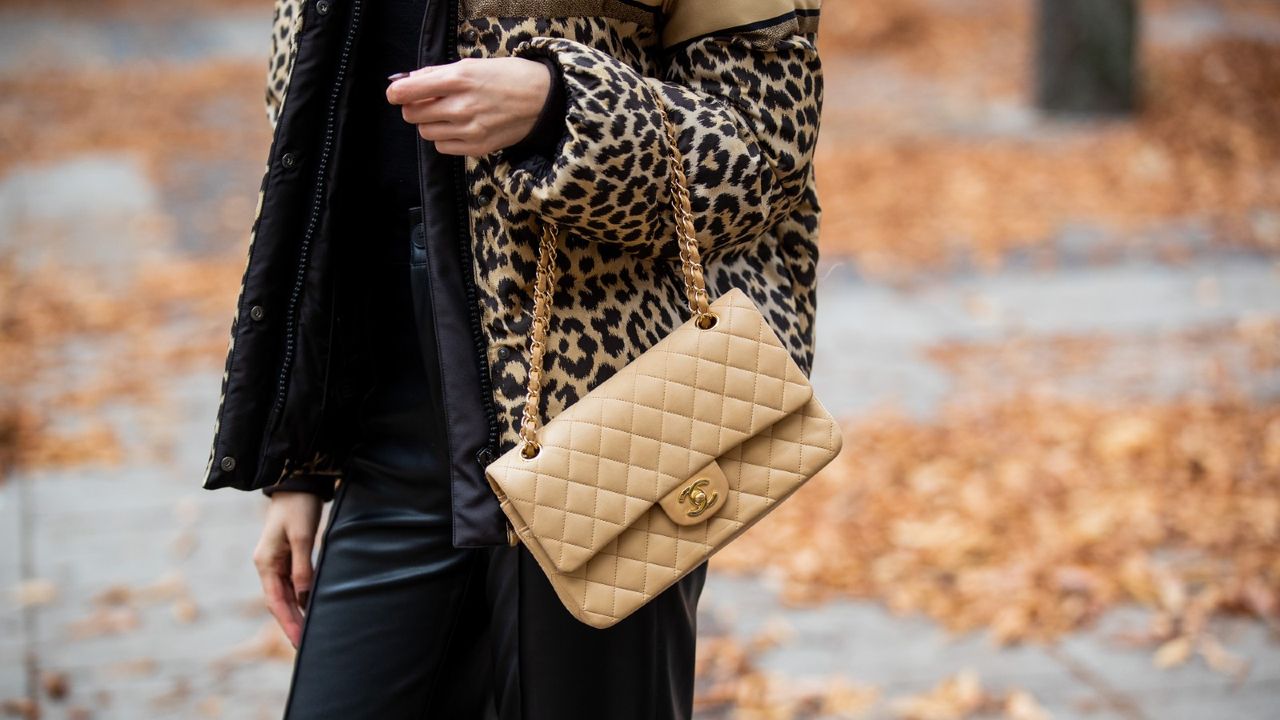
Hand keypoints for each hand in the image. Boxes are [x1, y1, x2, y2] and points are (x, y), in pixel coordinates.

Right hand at [253, 491, 322, 647]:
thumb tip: (303, 598)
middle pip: (279, 602)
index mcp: (265, 563)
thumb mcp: (301, 537)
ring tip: (309, 632)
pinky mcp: (287, 556)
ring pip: (285, 595)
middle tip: (306, 644)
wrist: (297, 483)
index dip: (287, 623)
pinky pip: (292, 584)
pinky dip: (300, 598)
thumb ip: (302, 568)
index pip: (275, 602)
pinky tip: (309, 608)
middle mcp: (267, 566)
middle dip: (291, 624)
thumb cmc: (298, 507)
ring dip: (296, 613)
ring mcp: (276, 562)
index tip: (299, 641)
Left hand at [386, 57, 550, 156]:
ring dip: (430, 123)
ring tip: (448, 115)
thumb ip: (437, 74)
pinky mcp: (477, 147)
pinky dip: (445, 138)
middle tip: (428, 103)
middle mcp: (461, 106)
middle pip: (413, 114)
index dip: (396, 93)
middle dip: (415, 108)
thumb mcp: (472, 65)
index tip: (395, 94)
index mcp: (459, 79)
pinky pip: (442, 147)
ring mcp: (469, 129)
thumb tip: (408, 81)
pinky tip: (459, 128)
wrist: (542, 100)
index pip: (409, 90)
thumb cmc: (508, 77)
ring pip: (426, 132)